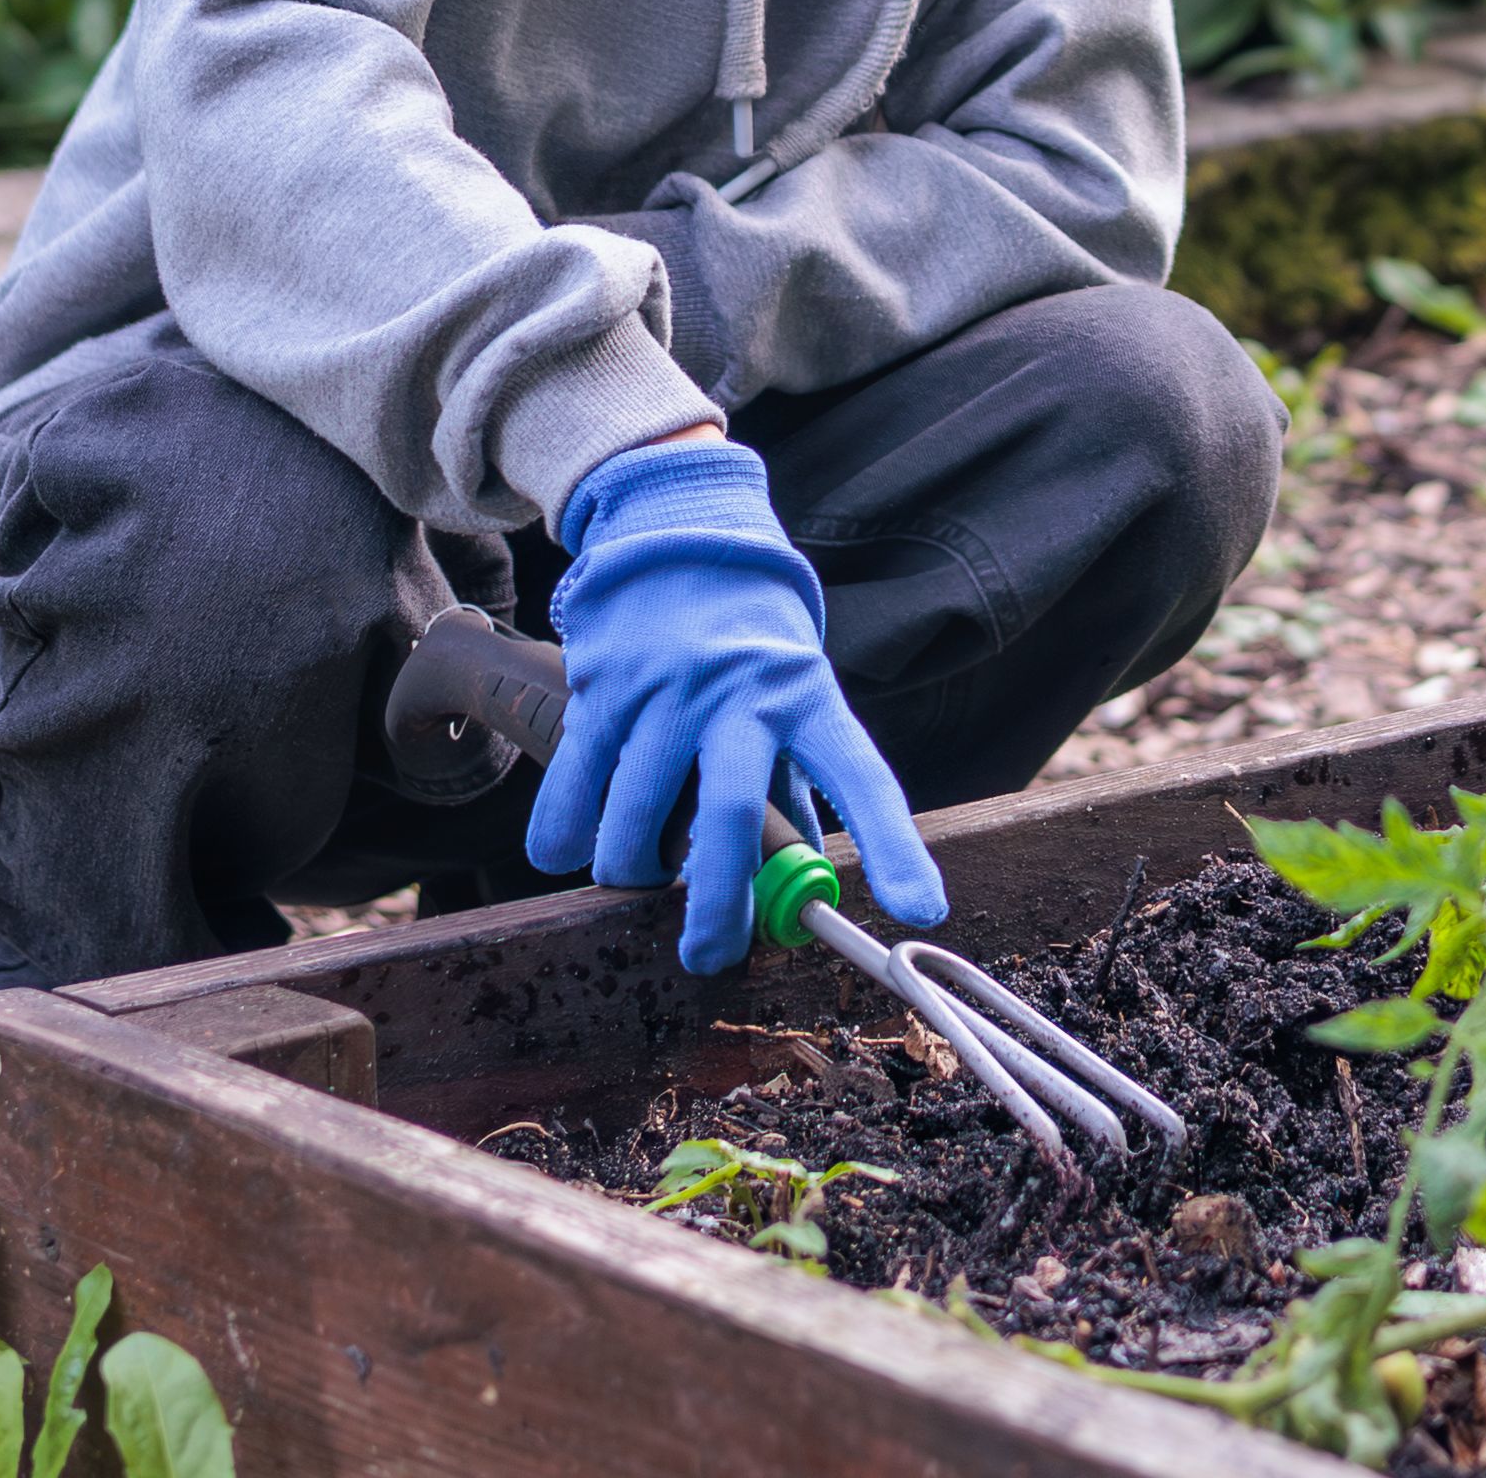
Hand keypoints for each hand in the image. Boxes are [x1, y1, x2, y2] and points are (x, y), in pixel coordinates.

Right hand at [517, 439, 944, 973]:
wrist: (678, 530)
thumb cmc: (751, 635)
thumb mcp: (795, 692)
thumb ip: (794, 785)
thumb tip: (796, 885)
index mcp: (806, 694)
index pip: (863, 776)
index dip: (896, 847)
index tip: (922, 911)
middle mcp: (740, 690)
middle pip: (730, 817)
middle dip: (717, 905)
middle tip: (707, 955)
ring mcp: (667, 686)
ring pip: (638, 816)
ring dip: (632, 871)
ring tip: (640, 879)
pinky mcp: (602, 685)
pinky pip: (573, 786)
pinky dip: (564, 837)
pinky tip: (569, 851)